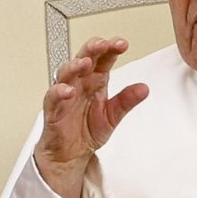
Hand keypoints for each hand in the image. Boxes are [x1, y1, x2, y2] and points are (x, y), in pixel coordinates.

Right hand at [35, 37, 148, 197]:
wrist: (71, 153)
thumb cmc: (87, 130)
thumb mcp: (113, 116)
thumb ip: (127, 101)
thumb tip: (144, 89)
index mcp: (96, 81)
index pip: (103, 59)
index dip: (111, 49)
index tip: (122, 43)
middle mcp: (80, 83)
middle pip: (84, 58)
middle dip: (92, 49)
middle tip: (102, 44)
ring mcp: (65, 94)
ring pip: (66, 73)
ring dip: (74, 66)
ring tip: (85, 63)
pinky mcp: (53, 108)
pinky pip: (53, 97)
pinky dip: (59, 92)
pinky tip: (68, 90)